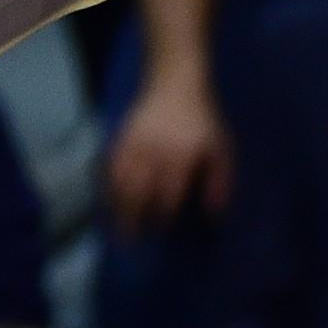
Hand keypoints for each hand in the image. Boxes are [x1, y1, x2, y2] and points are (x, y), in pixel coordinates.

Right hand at [104, 65, 235, 232]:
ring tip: (117, 228)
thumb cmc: (203, 122)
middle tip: (130, 242)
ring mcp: (133, 145)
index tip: (162, 231)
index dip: (163, 215)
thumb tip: (214, 215)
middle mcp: (153, 152)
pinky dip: (107, 187)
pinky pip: (109, 168)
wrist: (174, 84)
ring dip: (116, 207)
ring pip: (119, 182)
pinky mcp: (120, 139)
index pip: (168, 194)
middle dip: (133, 218)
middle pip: (137, 192)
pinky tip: (108, 202)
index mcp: (180, 157)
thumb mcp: (221, 149)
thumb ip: (220, 182)